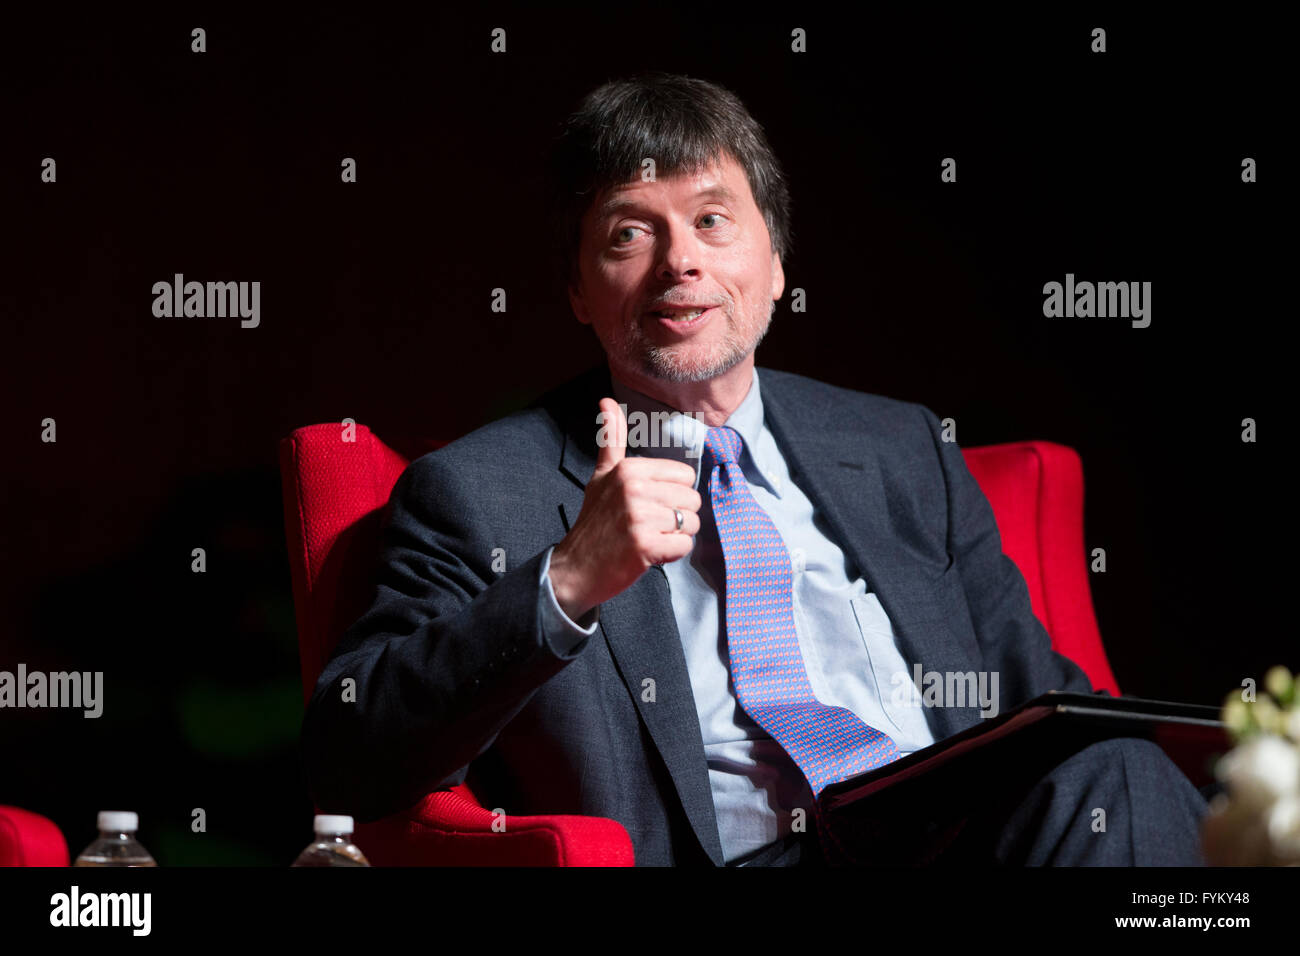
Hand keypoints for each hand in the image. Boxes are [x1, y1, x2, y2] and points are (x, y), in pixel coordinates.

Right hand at [548, 397, 700, 620]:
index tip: (649, 506)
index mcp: (629, 468)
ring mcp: (639, 517)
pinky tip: (649, 554)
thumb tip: (607, 400)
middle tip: (648, 526)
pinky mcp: (645, 546)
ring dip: (675, 537)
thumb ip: (611, 439)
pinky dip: (671, 555)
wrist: (575, 569)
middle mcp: (634, 488)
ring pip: (692, 524)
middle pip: (692, 500)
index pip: (685, 476)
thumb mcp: (601, 476)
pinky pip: (684, 547)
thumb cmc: (594, 523)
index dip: (673, 495)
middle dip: (677, 517)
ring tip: (648, 539)